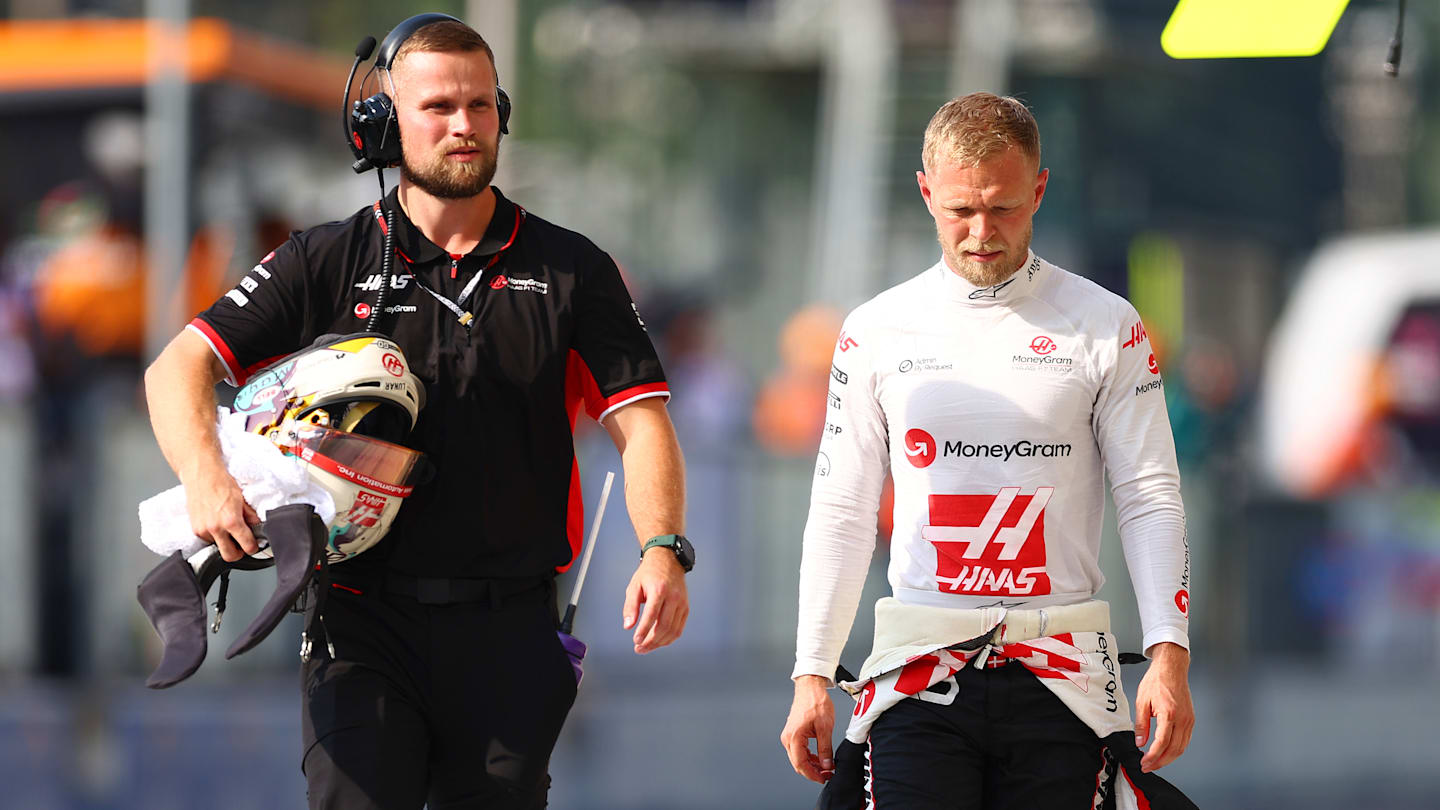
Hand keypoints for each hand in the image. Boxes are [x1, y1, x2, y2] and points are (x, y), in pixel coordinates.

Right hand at [185, 464, 259, 562]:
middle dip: (238, 553)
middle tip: (242, 545)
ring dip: (224, 542)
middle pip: (230, 556)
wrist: (201, 474)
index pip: (247, 546)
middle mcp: (216, 529)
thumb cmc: (221, 482)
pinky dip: (214, 536)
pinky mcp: (195, 529)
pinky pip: (207, 539)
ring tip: (227, 527)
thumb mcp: (242, 498)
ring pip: (218, 546)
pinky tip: (216, 523)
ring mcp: (203, 530)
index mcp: (231, 521)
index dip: (253, 547)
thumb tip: (258, 526)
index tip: (254, 546)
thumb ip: (250, 515)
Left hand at [623, 548, 688, 652]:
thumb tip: (628, 626)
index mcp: (659, 590)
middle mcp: (674, 597)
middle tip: (638, 648)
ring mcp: (682, 603)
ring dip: (659, 643)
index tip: (635, 641)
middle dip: (650, 641)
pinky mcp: (686, 608)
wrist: (668, 561)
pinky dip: (668, 638)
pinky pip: (679, 629)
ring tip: (646, 647)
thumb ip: (630, 606)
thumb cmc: (649, 574)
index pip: (652, 615)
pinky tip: (658, 642)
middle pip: (664, 626)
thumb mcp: (634, 586)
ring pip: (673, 630)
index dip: (643, 631)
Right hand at [781, 675, 834, 783]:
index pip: (800, 764)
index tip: (823, 779)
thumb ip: (825, 748)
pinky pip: (799, 750)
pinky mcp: (793, 733)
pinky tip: (819, 758)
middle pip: (798, 763)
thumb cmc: (815, 702)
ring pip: (798, 758)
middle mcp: (788, 738)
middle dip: (812, 772)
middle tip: (827, 775)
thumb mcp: (825, 727)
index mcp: (794, 737)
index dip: (812, 775)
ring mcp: (789, 736)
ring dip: (811, 765)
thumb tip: (826, 765)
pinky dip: (809, 757)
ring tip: (825, 768)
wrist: (810, 687)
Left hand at [1134, 642, 1193, 771]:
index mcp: (1169, 713)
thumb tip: (1139, 741)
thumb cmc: (1157, 680)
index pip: (1162, 743)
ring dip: (1169, 758)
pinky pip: (1185, 740)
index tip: (1144, 762)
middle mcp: (1182, 719)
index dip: (1152, 756)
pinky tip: (1166, 752)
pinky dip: (1176, 749)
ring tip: (1155, 762)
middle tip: (1148, 766)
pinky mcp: (1191, 719)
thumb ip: (1141, 724)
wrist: (1171, 668)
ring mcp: (1189, 720)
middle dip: (1160, 762)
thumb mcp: (1142, 701)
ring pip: (1182, 747)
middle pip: (1174, 750)